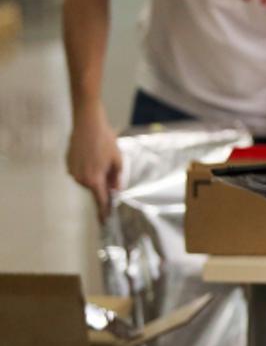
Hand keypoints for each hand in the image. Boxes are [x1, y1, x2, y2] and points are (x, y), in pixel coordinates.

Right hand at [65, 104, 121, 221]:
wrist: (88, 124)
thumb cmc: (105, 141)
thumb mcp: (118, 160)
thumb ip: (117, 178)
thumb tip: (115, 190)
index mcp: (94, 180)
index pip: (100, 200)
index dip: (104, 211)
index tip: (105, 220)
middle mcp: (81, 179)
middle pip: (94, 188)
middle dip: (103, 184)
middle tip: (109, 168)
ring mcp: (72, 171)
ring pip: (87, 180)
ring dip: (95, 174)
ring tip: (101, 157)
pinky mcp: (68, 164)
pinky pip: (80, 172)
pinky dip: (87, 168)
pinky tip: (92, 155)